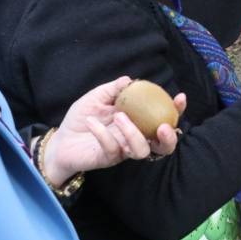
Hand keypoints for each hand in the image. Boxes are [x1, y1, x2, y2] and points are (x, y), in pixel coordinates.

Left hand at [42, 77, 184, 186]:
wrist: (61, 140)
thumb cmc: (83, 117)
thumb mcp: (98, 97)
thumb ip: (114, 89)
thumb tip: (130, 80)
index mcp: (139, 122)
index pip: (164, 118)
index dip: (177, 110)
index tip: (179, 98)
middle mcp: (135, 138)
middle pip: (163, 147)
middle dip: (169, 138)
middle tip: (162, 127)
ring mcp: (122, 150)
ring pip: (141, 151)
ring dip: (133, 133)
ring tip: (119, 117)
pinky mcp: (107, 159)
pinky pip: (112, 148)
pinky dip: (102, 133)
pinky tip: (91, 121)